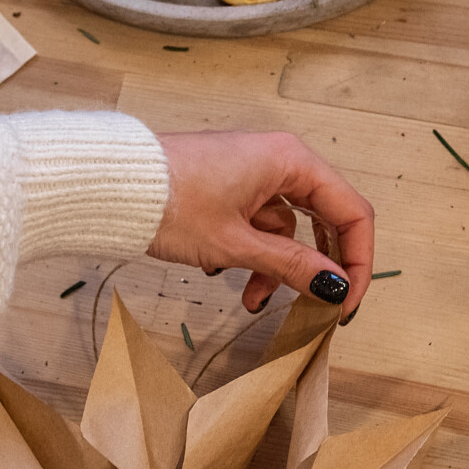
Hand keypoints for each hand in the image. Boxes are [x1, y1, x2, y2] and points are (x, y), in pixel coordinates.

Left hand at [151, 130, 375, 315]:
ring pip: (287, 229)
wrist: (110, 185)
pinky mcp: (230, 186)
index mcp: (293, 161)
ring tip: (249, 300)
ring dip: (274, 268)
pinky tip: (218, 270)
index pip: (352, 214)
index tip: (346, 303)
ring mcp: (254, 172)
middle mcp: (280, 160)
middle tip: (315, 308)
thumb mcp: (237, 244)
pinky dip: (249, 253)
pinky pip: (258, 224)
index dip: (358, 262)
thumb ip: (292, 265)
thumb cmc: (171, 202)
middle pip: (324, 221)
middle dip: (315, 268)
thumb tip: (335, 287)